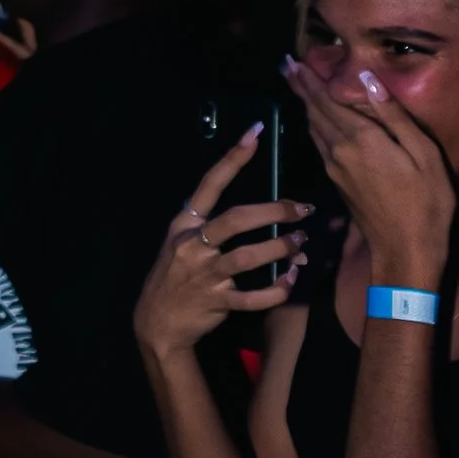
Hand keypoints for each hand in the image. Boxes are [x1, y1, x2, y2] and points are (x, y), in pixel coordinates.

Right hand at [135, 129, 310, 361]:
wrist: (157, 323)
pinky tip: (291, 280)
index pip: (209, 185)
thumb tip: (268, 225)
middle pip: (236, 220)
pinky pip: (254, 297)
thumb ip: (218, 232)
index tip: (254, 134)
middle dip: (273, 212)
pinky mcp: (216, 302)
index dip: (233, 159)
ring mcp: (204, 275)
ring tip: (300, 244)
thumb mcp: (181, 244)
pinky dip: (277, 289)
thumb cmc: (177, 277)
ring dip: (280, 249)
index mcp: (184, 226)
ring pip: (247, 257)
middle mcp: (192, 246)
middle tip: (301, 209)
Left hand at [280, 54, 458, 285]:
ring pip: (313, 129)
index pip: (328, 100)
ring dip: (304, 106)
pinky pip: (319, 145)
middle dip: (300, 88)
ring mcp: (335, 168)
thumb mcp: (422, 154)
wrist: (406, 250)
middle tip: (285, 66)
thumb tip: (367, 79)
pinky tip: (315, 122)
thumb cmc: (426, 201)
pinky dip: (314, 126)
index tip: (291, 61)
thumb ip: (393, 115)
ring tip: (296, 87)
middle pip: (315, 112)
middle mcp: (339, 150)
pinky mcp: (336, 183)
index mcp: (361, 138)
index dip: (308, 80)